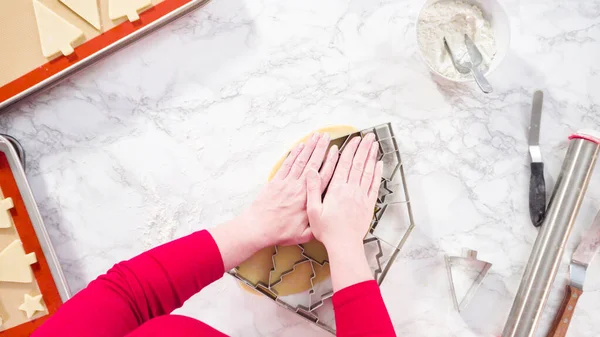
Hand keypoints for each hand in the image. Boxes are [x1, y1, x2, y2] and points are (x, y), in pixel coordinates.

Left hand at [245, 132, 339, 246]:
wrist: (258, 228)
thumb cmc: (280, 232)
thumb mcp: (304, 234)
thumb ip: (318, 225)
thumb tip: (329, 220)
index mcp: (309, 199)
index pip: (324, 176)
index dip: (331, 162)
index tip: (336, 151)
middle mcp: (299, 188)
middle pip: (313, 163)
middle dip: (321, 148)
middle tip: (327, 136)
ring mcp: (287, 183)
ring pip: (301, 161)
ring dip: (309, 147)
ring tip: (316, 136)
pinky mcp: (276, 181)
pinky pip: (287, 164)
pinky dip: (294, 154)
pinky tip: (300, 146)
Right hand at [306, 133, 382, 249]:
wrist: (344, 245)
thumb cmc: (327, 230)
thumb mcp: (313, 210)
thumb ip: (312, 189)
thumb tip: (311, 170)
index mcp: (336, 189)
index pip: (344, 164)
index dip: (350, 150)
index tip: (354, 139)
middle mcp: (351, 189)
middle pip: (358, 164)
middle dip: (363, 148)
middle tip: (368, 135)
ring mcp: (361, 196)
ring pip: (368, 171)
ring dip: (371, 156)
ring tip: (375, 144)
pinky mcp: (368, 204)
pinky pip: (374, 185)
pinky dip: (377, 173)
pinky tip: (379, 163)